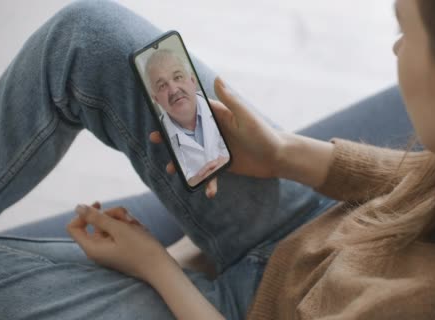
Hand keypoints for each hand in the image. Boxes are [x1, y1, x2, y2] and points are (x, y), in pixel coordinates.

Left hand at [66, 204, 166, 281]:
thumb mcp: (119, 229)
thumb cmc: (140, 249)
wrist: (160, 266)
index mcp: (93, 248)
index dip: (84, 214)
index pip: (74, 227)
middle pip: (96, 222)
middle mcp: (98, 249)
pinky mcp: (120, 247)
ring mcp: (110, 248)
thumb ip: (97, 217)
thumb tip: (78, 207)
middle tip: (127, 218)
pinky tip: (140, 229)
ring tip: (137, 225)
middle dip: (112, 215)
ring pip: (110, 224)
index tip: (99, 205)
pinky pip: (119, 231)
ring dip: (123, 219)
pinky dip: (128, 226)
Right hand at [150, 78, 283, 197]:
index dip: (175, 111)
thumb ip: (231, 99)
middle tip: (155, 139)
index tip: (159, 112)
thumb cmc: (264, 133)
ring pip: (194, 155)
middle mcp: (215, 132)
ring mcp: (218, 149)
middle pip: (188, 133)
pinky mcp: (223, 164)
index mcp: (219, 116)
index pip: (193, 110)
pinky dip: (206, 182)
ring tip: (171, 169)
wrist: (279, 157)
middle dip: (171, 137)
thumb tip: (217, 78)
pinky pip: (209, 173)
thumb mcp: (246, 116)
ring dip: (181, 162)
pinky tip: (207, 191)